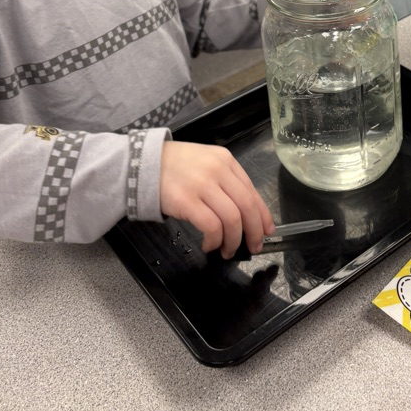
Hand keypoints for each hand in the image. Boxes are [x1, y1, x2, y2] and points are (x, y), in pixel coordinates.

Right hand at [160, 142, 274, 256]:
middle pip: (246, 206)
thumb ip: (227, 181)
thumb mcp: (207, 163)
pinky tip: (209, 244)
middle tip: (253, 246)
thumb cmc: (176, 166)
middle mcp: (218, 170)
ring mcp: (202, 185)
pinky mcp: (186, 201)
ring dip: (233, 240)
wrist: (143, 162)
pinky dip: (215, 240)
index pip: (252, 190)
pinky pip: (211, 226)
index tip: (267, 230)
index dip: (263, 214)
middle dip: (254, 231)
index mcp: (226, 161)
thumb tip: (248, 211)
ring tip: (227, 250)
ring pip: (232, 219)